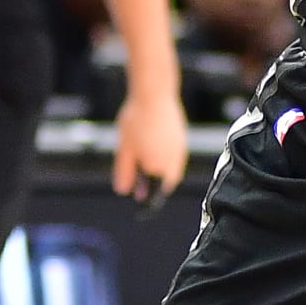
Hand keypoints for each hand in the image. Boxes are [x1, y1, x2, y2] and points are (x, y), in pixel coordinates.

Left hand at [113, 86, 188, 200]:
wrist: (154, 93)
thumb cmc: (137, 121)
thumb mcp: (125, 149)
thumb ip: (125, 172)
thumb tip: (125, 192)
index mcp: (159, 169)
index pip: (156, 196)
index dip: (148, 205)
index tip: (141, 211)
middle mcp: (174, 162)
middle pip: (164, 184)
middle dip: (153, 187)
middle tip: (138, 186)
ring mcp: (180, 150)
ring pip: (170, 170)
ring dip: (158, 172)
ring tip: (141, 163)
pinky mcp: (181, 138)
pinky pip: (173, 157)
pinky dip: (163, 160)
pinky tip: (151, 148)